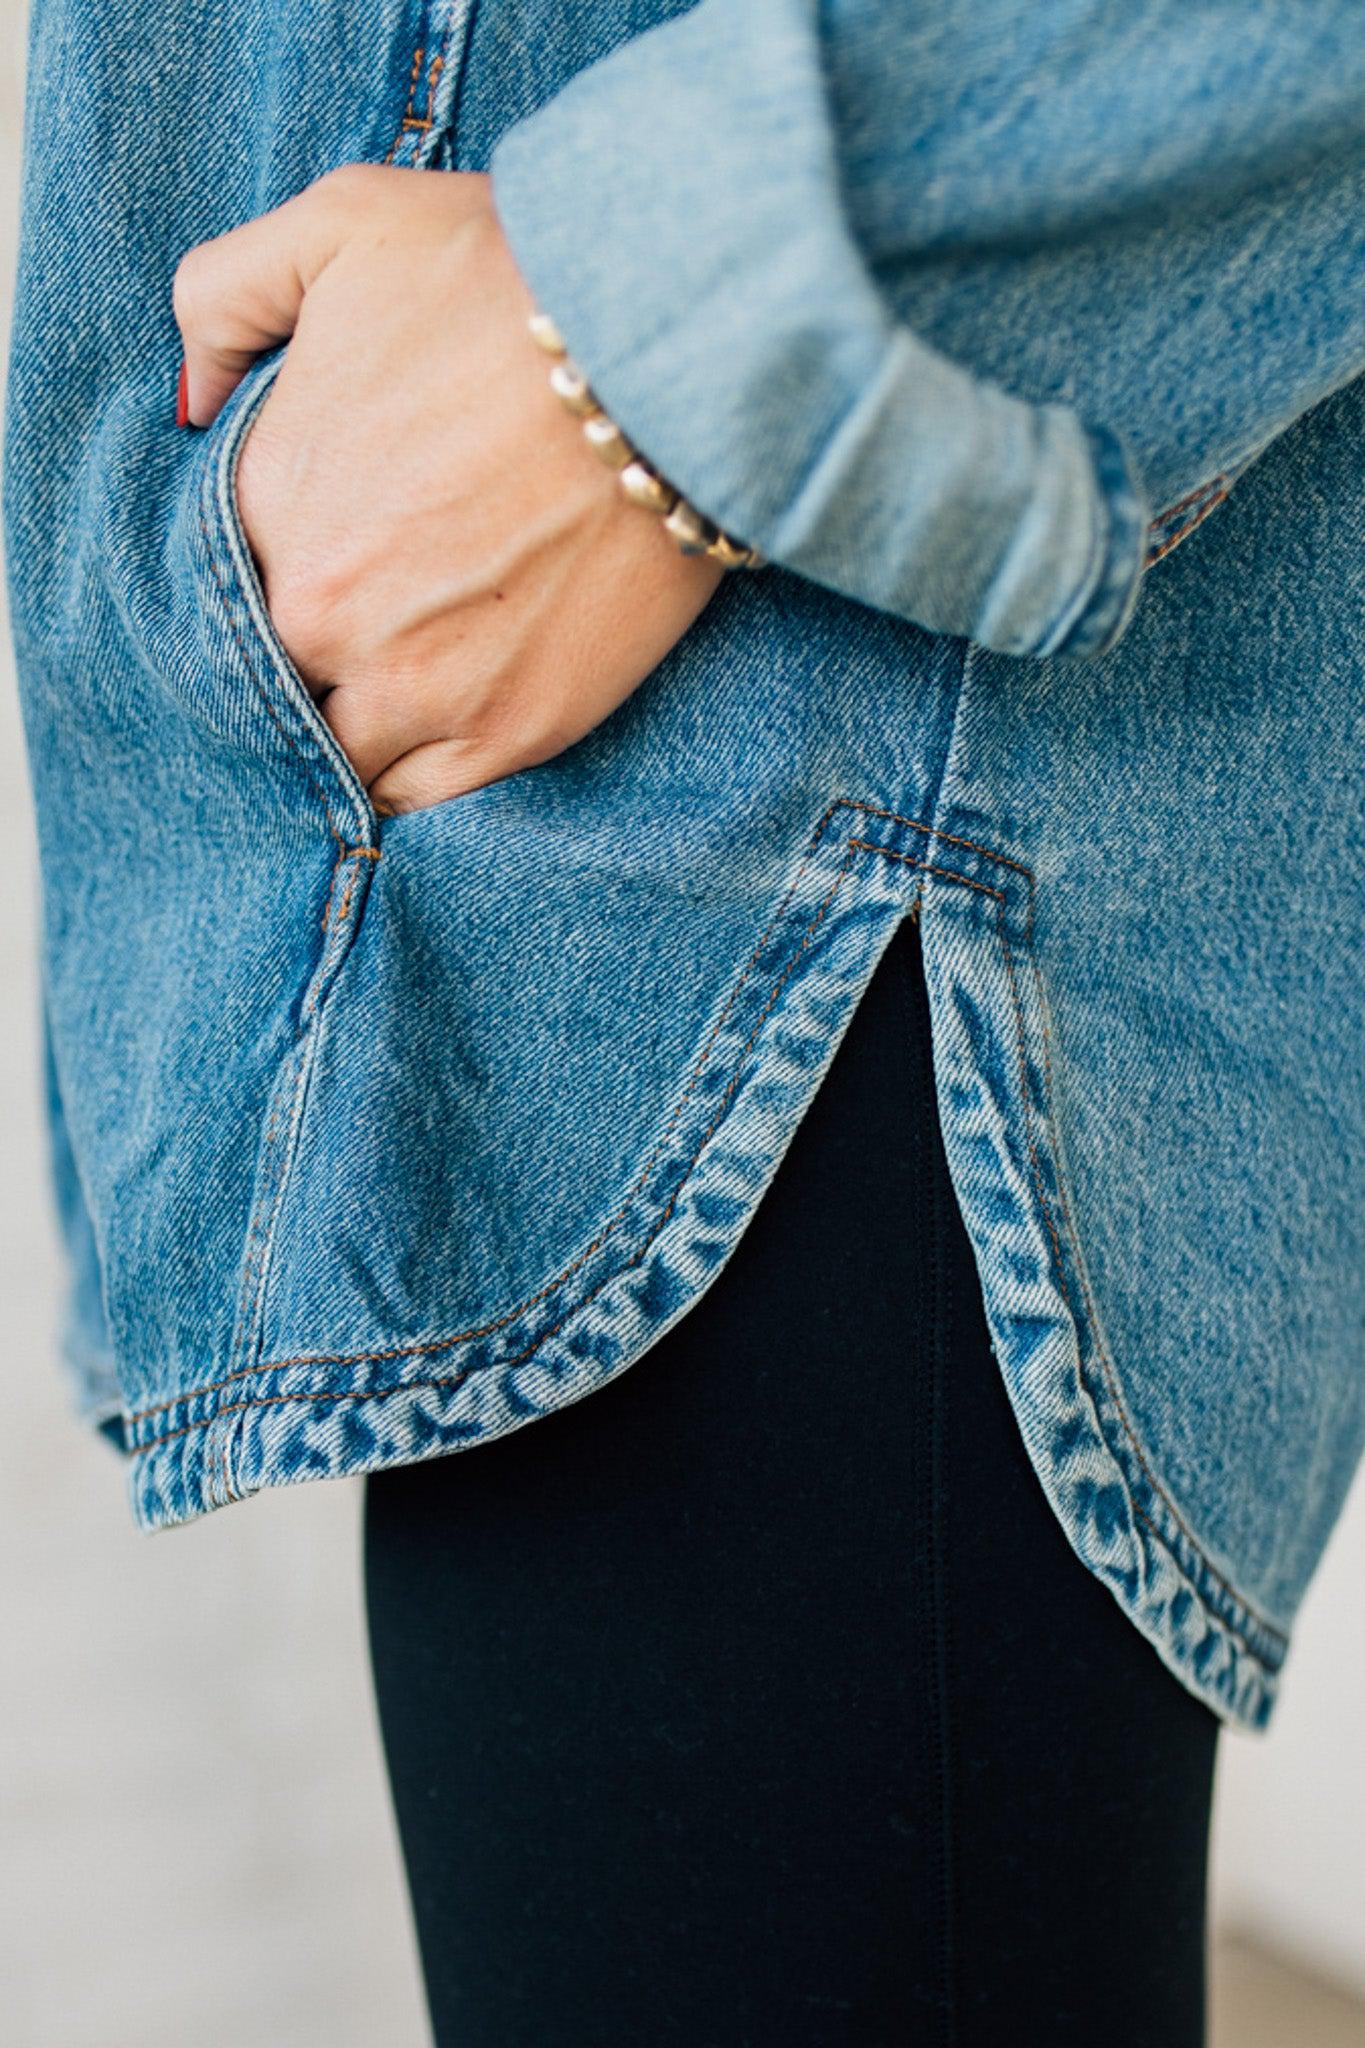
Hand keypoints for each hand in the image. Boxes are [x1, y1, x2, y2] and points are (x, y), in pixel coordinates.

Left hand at [173, 166, 723, 811]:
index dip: (280, 559)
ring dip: (360, 721)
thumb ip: (224, 293)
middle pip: (283, 668)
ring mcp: (416, 686)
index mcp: (265, 504)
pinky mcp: (510, 732)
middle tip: (382, 605)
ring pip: (344, 748)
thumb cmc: (508, 279)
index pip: (231, 574)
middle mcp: (321, 616)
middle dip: (320, 644)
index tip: (335, 540)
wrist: (669, 355)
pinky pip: (421, 793)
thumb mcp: (339, 225)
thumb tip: (190, 397)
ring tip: (409, 678)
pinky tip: (436, 729)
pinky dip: (415, 771)